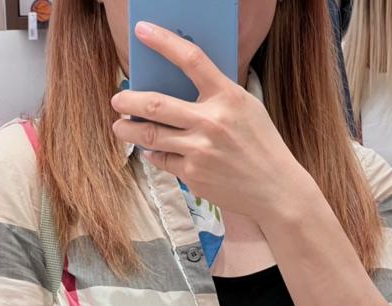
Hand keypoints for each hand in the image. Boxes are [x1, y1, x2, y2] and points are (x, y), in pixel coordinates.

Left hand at [109, 22, 309, 222]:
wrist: (274, 188)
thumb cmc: (260, 144)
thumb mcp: (245, 108)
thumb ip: (215, 95)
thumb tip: (176, 86)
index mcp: (227, 96)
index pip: (191, 59)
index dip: (163, 41)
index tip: (141, 30)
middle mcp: (211, 121)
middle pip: (156, 104)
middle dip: (128, 101)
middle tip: (117, 99)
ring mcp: (199, 150)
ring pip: (150, 136)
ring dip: (128, 131)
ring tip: (119, 127)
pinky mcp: (193, 175)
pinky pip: (163, 161)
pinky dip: (154, 155)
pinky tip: (151, 151)